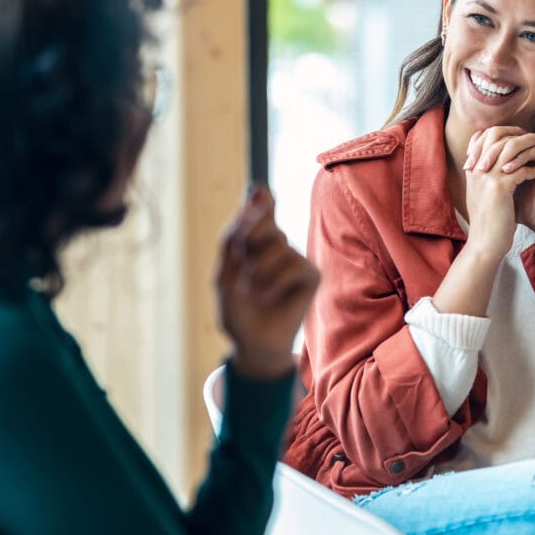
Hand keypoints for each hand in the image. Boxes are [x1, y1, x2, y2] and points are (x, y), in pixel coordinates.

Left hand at [213, 185, 319, 379]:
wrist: (251, 343)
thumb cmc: (237, 309)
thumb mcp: (223, 272)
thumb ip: (233, 235)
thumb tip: (253, 197)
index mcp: (253, 240)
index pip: (260, 206)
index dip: (260, 197)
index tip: (257, 191)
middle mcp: (277, 244)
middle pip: (264, 220)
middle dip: (248, 241)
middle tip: (242, 266)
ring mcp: (295, 258)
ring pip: (278, 242)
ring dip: (257, 269)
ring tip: (252, 291)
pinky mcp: (311, 274)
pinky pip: (294, 263)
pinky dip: (274, 281)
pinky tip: (268, 296)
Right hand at [461, 127, 534, 260]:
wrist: (485, 244)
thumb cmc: (488, 221)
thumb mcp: (481, 194)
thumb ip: (485, 176)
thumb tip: (500, 162)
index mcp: (472, 169)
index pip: (483, 136)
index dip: (504, 131)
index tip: (522, 134)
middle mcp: (476, 169)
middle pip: (497, 136)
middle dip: (521, 133)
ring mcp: (486, 177)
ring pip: (511, 148)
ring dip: (532, 145)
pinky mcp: (499, 188)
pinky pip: (520, 169)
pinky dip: (533, 168)